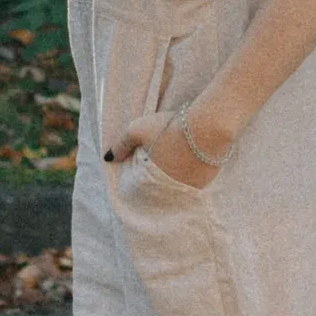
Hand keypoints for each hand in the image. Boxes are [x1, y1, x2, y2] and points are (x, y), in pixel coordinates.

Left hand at [106, 108, 225, 189]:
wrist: (208, 128)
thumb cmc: (170, 127)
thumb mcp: (138, 130)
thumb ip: (121, 144)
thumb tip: (107, 158)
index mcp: (150, 178)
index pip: (140, 183)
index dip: (141, 173)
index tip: (144, 162)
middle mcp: (168, 188)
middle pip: (158, 185)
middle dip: (157, 175)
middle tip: (162, 157)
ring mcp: (188, 187)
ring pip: (176, 185)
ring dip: (175, 175)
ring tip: (177, 157)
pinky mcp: (205, 183)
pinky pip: (192, 182)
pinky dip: (190, 174)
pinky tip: (192, 160)